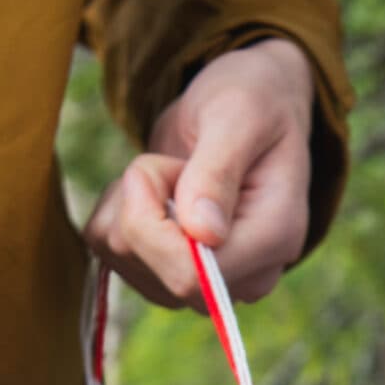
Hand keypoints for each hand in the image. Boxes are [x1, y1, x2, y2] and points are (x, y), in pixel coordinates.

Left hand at [85, 39, 316, 306]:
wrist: (244, 110)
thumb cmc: (252, 101)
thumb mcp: (238, 116)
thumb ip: (218, 171)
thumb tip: (203, 233)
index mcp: (274, 239)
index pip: (193, 276)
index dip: (152, 224)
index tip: (159, 167)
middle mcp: (246, 275)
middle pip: (157, 276)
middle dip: (139, 209)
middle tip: (169, 164)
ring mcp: (209, 283)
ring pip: (126, 263)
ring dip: (128, 205)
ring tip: (172, 171)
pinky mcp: (172, 273)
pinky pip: (110, 256)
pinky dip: (117, 213)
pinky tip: (156, 189)